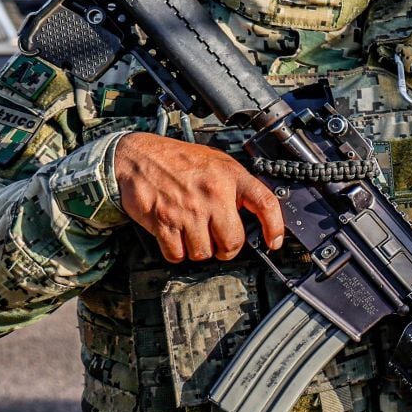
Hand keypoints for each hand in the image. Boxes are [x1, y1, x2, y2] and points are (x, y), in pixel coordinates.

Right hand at [112, 132, 285, 263]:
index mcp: (231, 176)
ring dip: (200, 250)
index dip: (274, 227)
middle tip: (221, 243)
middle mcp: (213, 194)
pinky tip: (177, 238)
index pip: (265, 204)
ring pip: (204, 253)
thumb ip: (236, 185)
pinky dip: (177, 252)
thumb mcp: (216, 161)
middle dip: (227, 249)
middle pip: (233, 242)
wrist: (136, 156)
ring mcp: (188, 211)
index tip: (273, 241)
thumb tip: (253, 211)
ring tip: (195, 235)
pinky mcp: (164, 223)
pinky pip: (177, 254)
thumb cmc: (177, 160)